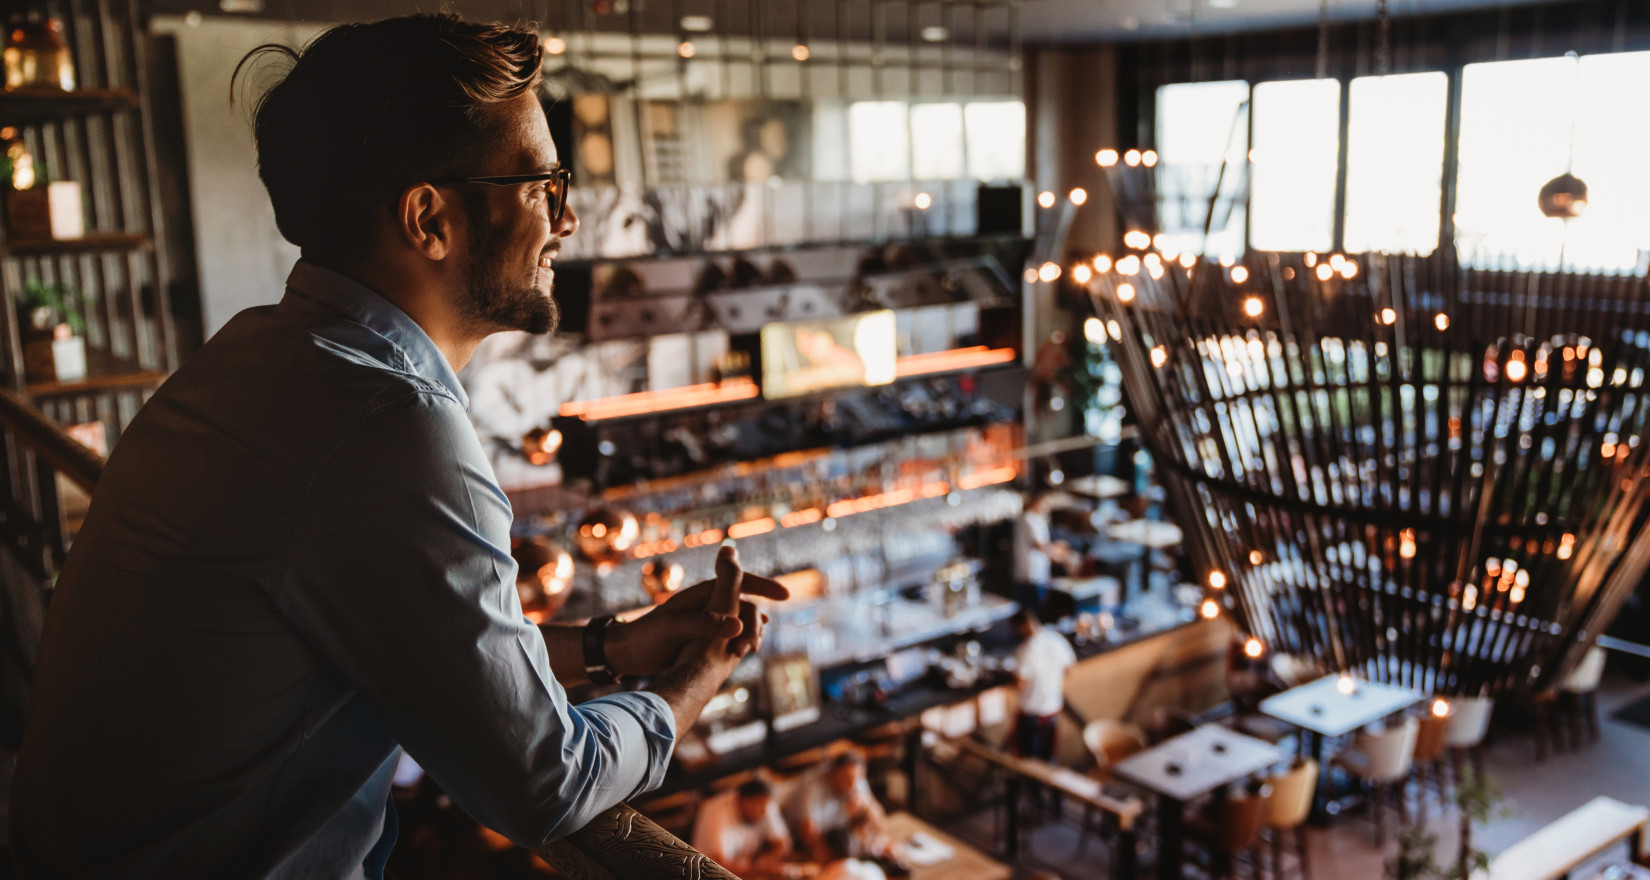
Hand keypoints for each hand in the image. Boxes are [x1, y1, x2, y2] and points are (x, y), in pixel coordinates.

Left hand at [606, 544, 786, 676]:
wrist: (625, 653)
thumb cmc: (646, 637)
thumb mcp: (674, 629)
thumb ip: (705, 624)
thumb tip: (738, 624)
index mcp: (702, 593)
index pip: (739, 581)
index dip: (764, 586)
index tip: (785, 595)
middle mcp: (706, 603)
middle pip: (743, 602)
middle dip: (756, 619)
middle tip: (757, 640)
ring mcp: (706, 619)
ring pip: (739, 619)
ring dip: (750, 631)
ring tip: (752, 648)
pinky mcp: (703, 636)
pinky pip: (731, 633)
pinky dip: (742, 639)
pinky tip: (746, 650)